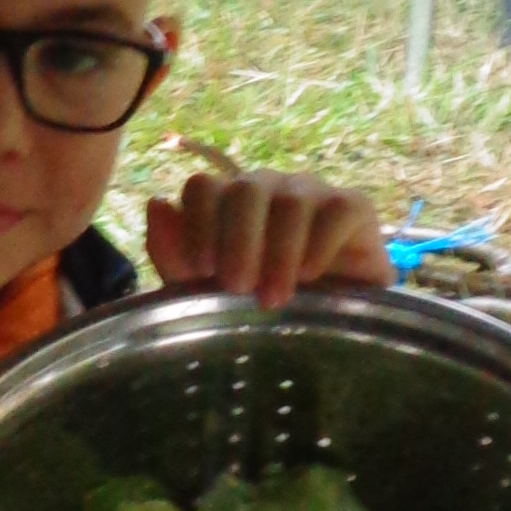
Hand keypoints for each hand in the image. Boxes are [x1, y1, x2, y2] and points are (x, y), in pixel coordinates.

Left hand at [143, 169, 391, 307]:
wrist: (324, 323)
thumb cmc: (255, 301)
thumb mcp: (202, 287)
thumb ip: (172, 251)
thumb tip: (157, 203)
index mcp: (226, 202)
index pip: (203, 186)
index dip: (198, 224)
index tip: (200, 271)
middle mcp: (267, 187)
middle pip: (246, 189)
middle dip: (238, 241)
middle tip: (237, 287)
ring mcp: (311, 191)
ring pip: (291, 202)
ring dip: (278, 253)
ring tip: (272, 298)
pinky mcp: (353, 206)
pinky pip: (337, 210)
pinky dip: (320, 245)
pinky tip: (310, 277)